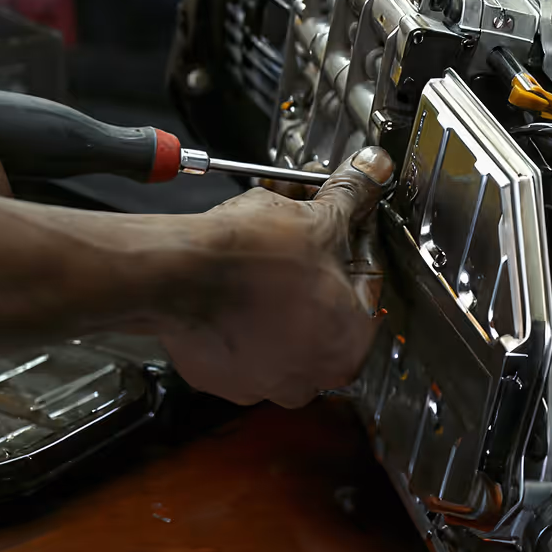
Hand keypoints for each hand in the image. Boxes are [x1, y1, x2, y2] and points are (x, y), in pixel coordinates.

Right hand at [155, 146, 394, 407]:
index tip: (341, 216)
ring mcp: (263, 382)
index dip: (354, 236)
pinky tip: (236, 278)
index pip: (367, 282)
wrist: (177, 274)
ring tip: (264, 241)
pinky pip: (242, 337)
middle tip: (300, 223)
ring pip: (282, 321)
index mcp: (349, 347)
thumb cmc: (252, 259)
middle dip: (315, 255)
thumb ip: (354, 197)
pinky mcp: (222, 376)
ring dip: (279, 282)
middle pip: (323, 303)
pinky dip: (242, 311)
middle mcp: (311, 378)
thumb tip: (374, 168)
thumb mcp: (317, 219)